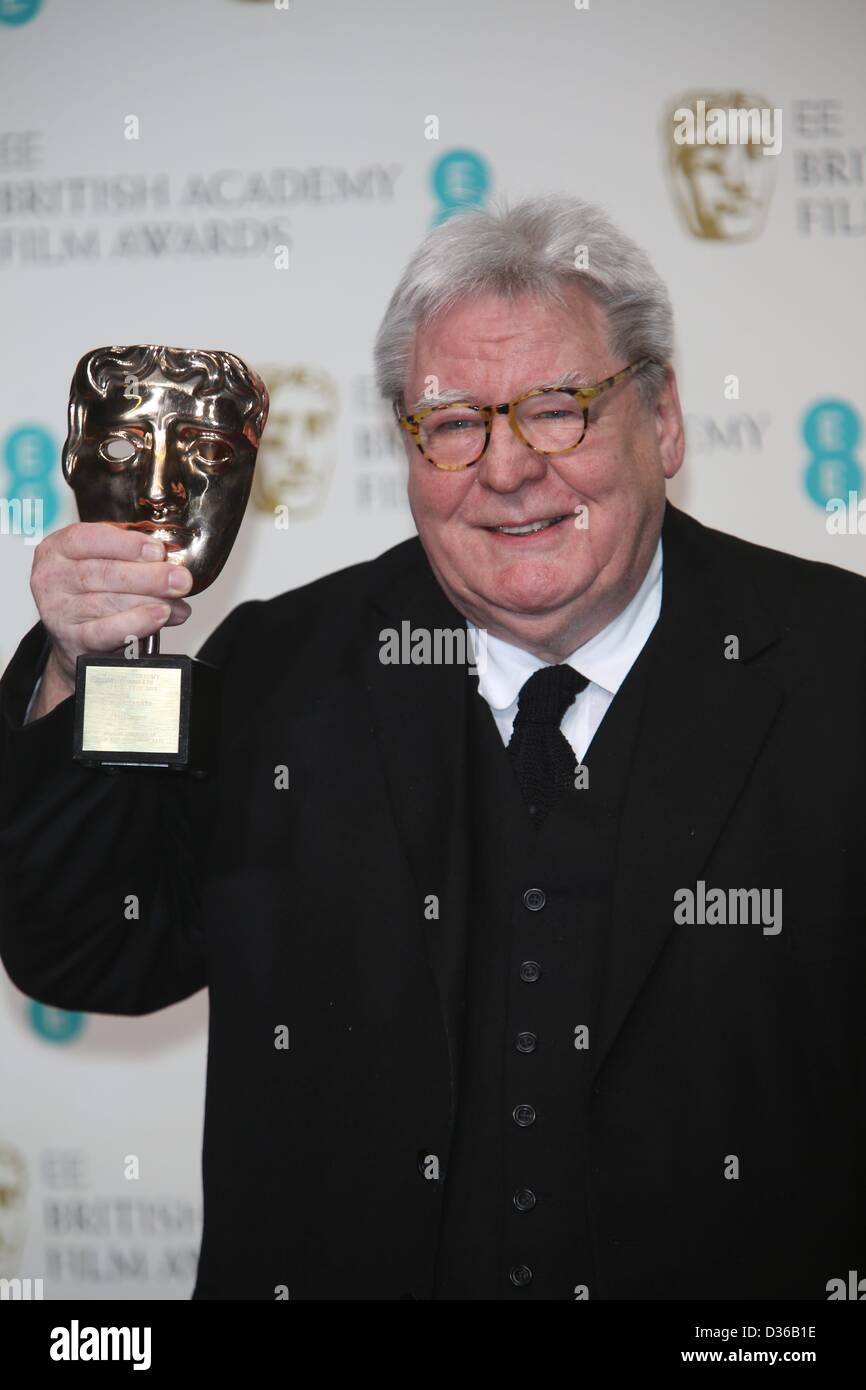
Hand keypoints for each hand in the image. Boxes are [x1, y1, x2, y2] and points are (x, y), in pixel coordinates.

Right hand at [27, 522, 192, 718]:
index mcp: (58, 549)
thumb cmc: (91, 593)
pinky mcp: (71, 639)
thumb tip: (173, 568)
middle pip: (103, 572)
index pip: (87, 539)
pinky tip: (159, 617)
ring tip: (176, 601)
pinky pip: (106, 632)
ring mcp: (58, 610)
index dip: (126, 544)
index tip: (157, 550)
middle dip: (149, 576)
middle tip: (180, 579)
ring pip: (108, 602)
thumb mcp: (102, 563)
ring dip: (150, 600)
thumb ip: (133, 559)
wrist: (74, 639)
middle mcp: (52, 577)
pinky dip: (137, 623)